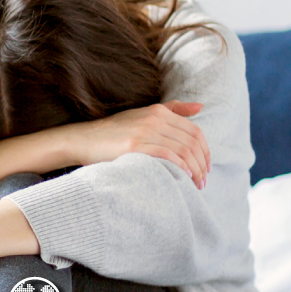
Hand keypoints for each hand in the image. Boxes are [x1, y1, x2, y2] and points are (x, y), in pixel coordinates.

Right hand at [67, 102, 209, 188]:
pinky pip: (167, 156)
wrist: (84, 139)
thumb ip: (173, 110)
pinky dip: (180, 168)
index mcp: (159, 111)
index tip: (206, 168)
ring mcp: (145, 131)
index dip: (205, 151)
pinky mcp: (135, 145)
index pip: (195, 131)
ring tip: (196, 185)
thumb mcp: (144, 115)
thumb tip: (200, 106)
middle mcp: (155, 118)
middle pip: (192, 142)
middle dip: (202, 164)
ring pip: (183, 150)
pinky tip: (183, 178)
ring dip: (195, 170)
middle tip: (203, 182)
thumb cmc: (115, 132)